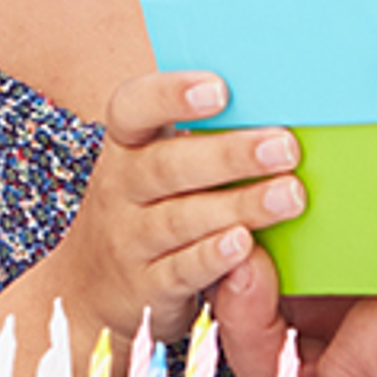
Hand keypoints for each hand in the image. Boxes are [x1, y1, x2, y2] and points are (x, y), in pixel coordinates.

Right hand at [31, 72, 302, 343]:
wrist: (87, 286)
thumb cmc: (145, 207)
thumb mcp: (153, 165)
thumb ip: (198, 140)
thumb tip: (274, 114)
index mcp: (126, 146)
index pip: (133, 108)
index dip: (171, 95)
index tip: (220, 88)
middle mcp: (120, 188)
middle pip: (167, 167)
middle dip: (229, 155)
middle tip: (285, 147)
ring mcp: (129, 240)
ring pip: (180, 219)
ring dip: (238, 205)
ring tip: (289, 195)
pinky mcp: (146, 288)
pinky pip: (180, 270)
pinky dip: (212, 257)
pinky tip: (245, 244)